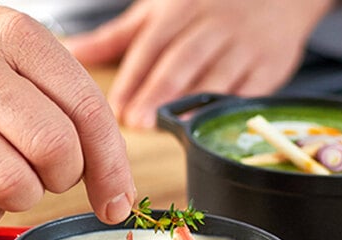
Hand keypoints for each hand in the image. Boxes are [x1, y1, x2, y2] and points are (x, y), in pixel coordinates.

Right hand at [0, 0, 135, 225]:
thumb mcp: (24, 53)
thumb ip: (73, 107)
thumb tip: (114, 185)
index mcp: (19, 38)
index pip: (88, 112)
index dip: (112, 168)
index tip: (118, 202)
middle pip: (55, 151)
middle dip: (65, 176)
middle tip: (49, 168)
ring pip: (13, 186)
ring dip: (25, 195)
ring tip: (9, 171)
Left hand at [63, 0, 334, 128]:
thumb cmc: (206, 8)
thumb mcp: (157, 12)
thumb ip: (116, 37)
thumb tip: (73, 52)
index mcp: (179, 10)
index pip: (151, 45)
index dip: (133, 78)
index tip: (115, 108)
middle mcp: (211, 25)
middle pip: (181, 59)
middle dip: (159, 91)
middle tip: (138, 121)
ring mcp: (242, 46)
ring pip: (214, 74)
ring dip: (192, 103)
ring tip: (173, 127)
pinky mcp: (268, 68)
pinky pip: (247, 88)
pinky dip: (229, 107)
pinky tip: (211, 125)